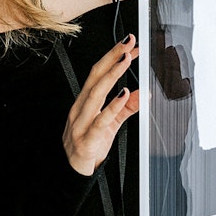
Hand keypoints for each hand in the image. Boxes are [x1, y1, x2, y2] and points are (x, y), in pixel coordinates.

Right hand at [63, 34, 140, 175]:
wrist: (73, 172)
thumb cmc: (88, 145)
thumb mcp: (111, 124)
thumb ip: (126, 108)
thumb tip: (142, 93)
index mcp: (85, 102)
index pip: (98, 73)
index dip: (112, 57)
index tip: (129, 46)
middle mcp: (81, 108)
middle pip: (95, 77)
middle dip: (112, 57)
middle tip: (128, 44)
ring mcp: (81, 123)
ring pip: (96, 93)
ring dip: (112, 75)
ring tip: (125, 61)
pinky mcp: (87, 139)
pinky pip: (101, 120)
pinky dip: (113, 106)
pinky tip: (124, 94)